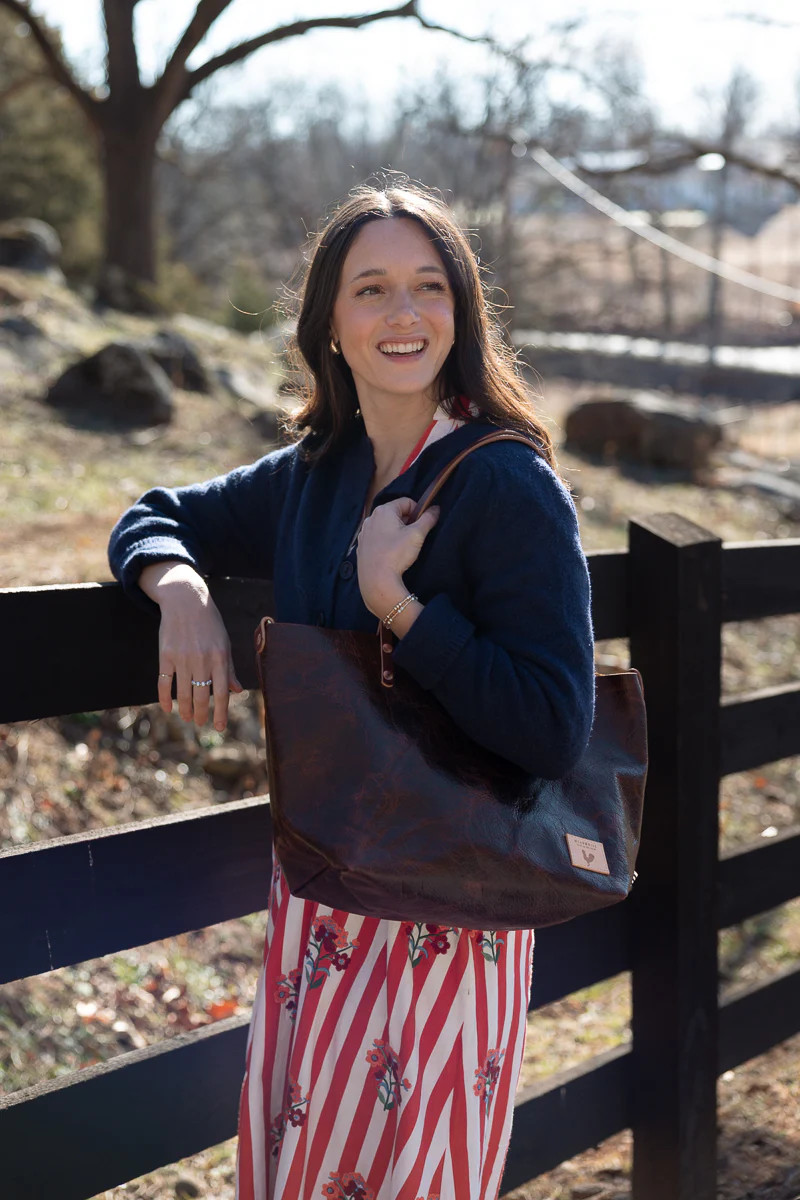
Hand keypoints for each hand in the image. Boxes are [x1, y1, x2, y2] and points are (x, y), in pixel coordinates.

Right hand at [139, 562, 243, 729]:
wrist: (186, 601)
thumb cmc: (209, 624)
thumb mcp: (224, 643)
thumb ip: (229, 668)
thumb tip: (237, 691)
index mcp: (220, 657)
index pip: (221, 692)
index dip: (220, 712)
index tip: (218, 727)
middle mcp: (202, 659)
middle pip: (201, 695)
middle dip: (201, 714)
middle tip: (200, 723)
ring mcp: (182, 658)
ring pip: (183, 692)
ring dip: (185, 709)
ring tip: (187, 717)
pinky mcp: (166, 654)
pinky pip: (164, 682)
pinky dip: (165, 697)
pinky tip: (168, 708)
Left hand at [356, 497, 439, 617]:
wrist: (377, 580)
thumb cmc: (396, 555)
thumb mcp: (417, 534)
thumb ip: (428, 519)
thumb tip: (436, 509)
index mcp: (384, 510)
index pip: (406, 502)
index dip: (418, 511)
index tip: (423, 524)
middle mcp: (370, 518)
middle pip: (395, 513)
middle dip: (407, 522)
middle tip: (415, 537)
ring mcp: (364, 533)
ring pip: (386, 526)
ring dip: (396, 532)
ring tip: (403, 547)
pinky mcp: (362, 546)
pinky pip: (377, 538)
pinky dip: (386, 541)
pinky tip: (392, 553)